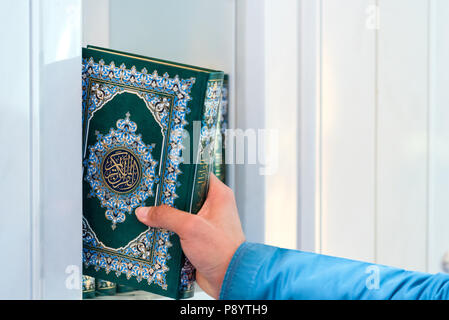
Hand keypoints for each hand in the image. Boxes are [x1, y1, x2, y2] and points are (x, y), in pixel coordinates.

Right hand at [136, 174, 244, 298]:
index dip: (180, 172)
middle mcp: (212, 207)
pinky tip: (152, 232)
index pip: (197, 174)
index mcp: (218, 195)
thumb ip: (167, 216)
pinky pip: (177, 231)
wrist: (229, 279)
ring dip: (164, 217)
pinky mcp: (196, 239)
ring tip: (146, 213)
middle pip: (184, 196)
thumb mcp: (191, 227)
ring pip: (179, 214)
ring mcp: (204, 224)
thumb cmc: (224, 251)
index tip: (162, 172)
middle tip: (148, 194)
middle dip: (166, 198)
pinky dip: (166, 232)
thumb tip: (146, 212)